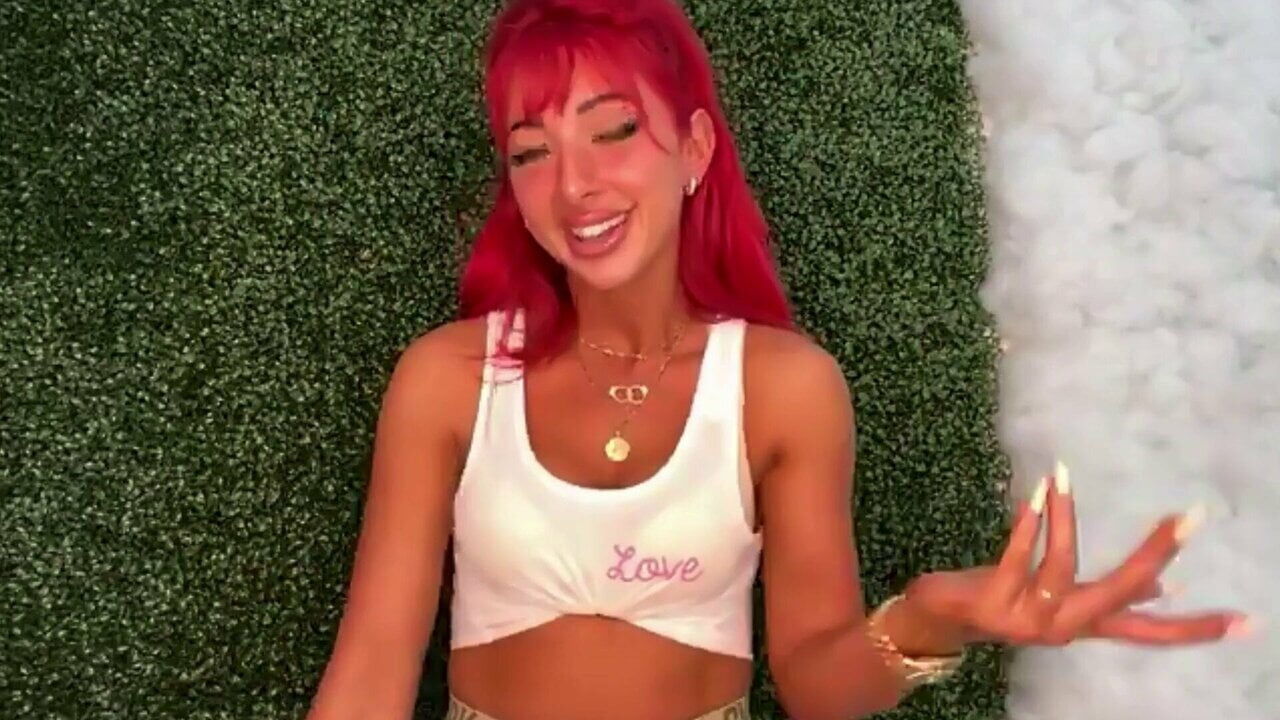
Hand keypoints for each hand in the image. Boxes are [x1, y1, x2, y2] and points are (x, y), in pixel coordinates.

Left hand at [903, 465, 1250, 647]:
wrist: (939, 622)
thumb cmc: (1005, 600)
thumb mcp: (1061, 600)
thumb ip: (1110, 597)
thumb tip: (1164, 585)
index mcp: (1086, 625)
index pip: (1153, 633)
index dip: (1199, 628)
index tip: (1250, 622)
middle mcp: (1064, 628)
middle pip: (1120, 594)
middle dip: (1156, 553)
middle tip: (1190, 516)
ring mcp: (1028, 619)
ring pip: (1063, 567)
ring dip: (1067, 517)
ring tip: (1067, 475)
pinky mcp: (994, 601)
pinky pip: (1017, 558)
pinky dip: (1030, 523)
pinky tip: (1039, 492)